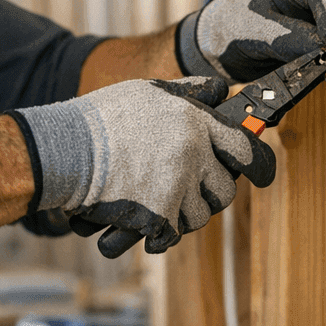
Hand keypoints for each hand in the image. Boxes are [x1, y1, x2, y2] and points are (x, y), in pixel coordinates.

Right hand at [13, 77, 274, 256]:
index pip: (243, 147)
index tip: (260, 174)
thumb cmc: (102, 119)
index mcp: (194, 122)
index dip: (255, 163)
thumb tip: (220, 89)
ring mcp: (178, 187)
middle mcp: (193, 154)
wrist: (66, 150)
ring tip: (157, 203)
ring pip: (199, 216)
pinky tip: (144, 224)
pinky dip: (160, 235)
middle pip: (225, 189)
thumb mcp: (147, 91)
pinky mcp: (160, 216)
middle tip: (187, 191)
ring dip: (183, 215)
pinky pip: (174, 236)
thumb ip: (188, 92)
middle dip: (210, 194)